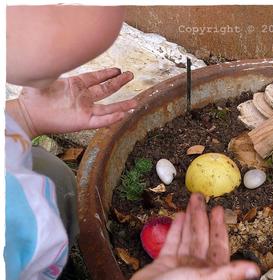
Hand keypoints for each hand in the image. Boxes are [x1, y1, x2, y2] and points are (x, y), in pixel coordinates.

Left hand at [9, 68, 136, 137]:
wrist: (29, 113)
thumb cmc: (34, 97)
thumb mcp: (46, 77)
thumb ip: (57, 68)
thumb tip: (62, 57)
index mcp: (75, 86)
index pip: (95, 78)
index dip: (107, 73)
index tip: (118, 70)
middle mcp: (83, 98)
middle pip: (106, 90)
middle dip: (119, 82)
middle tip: (131, 75)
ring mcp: (84, 110)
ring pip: (108, 108)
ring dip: (122, 105)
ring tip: (135, 102)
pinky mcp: (83, 122)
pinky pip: (101, 121)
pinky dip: (112, 118)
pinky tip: (123, 114)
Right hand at [118, 193, 259, 279]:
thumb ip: (230, 274)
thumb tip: (256, 269)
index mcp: (211, 274)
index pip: (219, 246)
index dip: (219, 227)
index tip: (218, 210)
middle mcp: (198, 269)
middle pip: (202, 237)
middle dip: (202, 217)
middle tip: (202, 197)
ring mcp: (181, 266)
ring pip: (188, 237)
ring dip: (190, 219)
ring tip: (191, 200)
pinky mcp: (164, 264)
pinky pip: (173, 242)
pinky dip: (176, 229)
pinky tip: (179, 216)